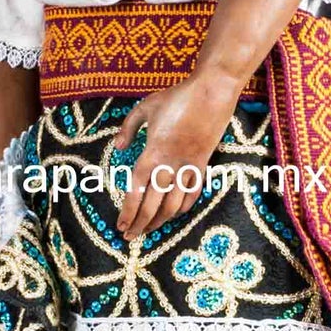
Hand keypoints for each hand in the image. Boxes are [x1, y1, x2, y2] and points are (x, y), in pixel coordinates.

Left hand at [112, 73, 242, 241]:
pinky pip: (192, 194)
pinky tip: (174, 214)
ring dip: (160, 221)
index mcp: (151, 154)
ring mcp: (188, 168)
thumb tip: (119, 147)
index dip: (128, 213)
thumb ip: (128, 128)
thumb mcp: (144, 108)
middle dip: (140, 224)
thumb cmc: (176, 97)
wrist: (211, 93)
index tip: (121, 227)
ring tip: (149, 230)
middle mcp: (169, 166)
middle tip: (131, 238)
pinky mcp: (203, 165)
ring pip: (173, 205)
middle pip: (153, 205)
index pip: (136, 192)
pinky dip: (183, 208)